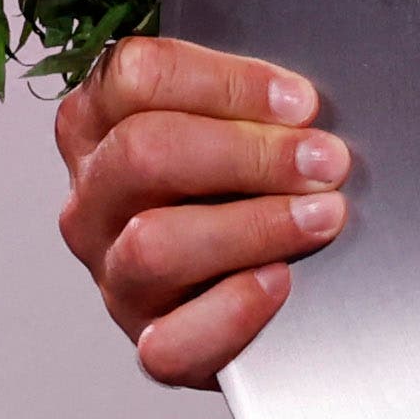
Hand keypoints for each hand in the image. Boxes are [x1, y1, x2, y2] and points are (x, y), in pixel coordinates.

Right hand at [50, 36, 349, 386]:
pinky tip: (279, 282)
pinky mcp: (149, 339)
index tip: (301, 102)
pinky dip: (232, 311)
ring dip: (252, 225)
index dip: (225, 82)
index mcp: (102, 124)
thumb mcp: (243, 119)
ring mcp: (115, 273)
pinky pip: (169, 343)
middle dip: (248, 152)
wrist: (266, 275)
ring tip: (321, 216)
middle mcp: (95, 198)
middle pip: (142, 153)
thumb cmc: (253, 180)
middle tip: (324, 161)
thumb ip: (253, 95)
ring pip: (152, 245)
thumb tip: (304, 93)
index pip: (135, 75)